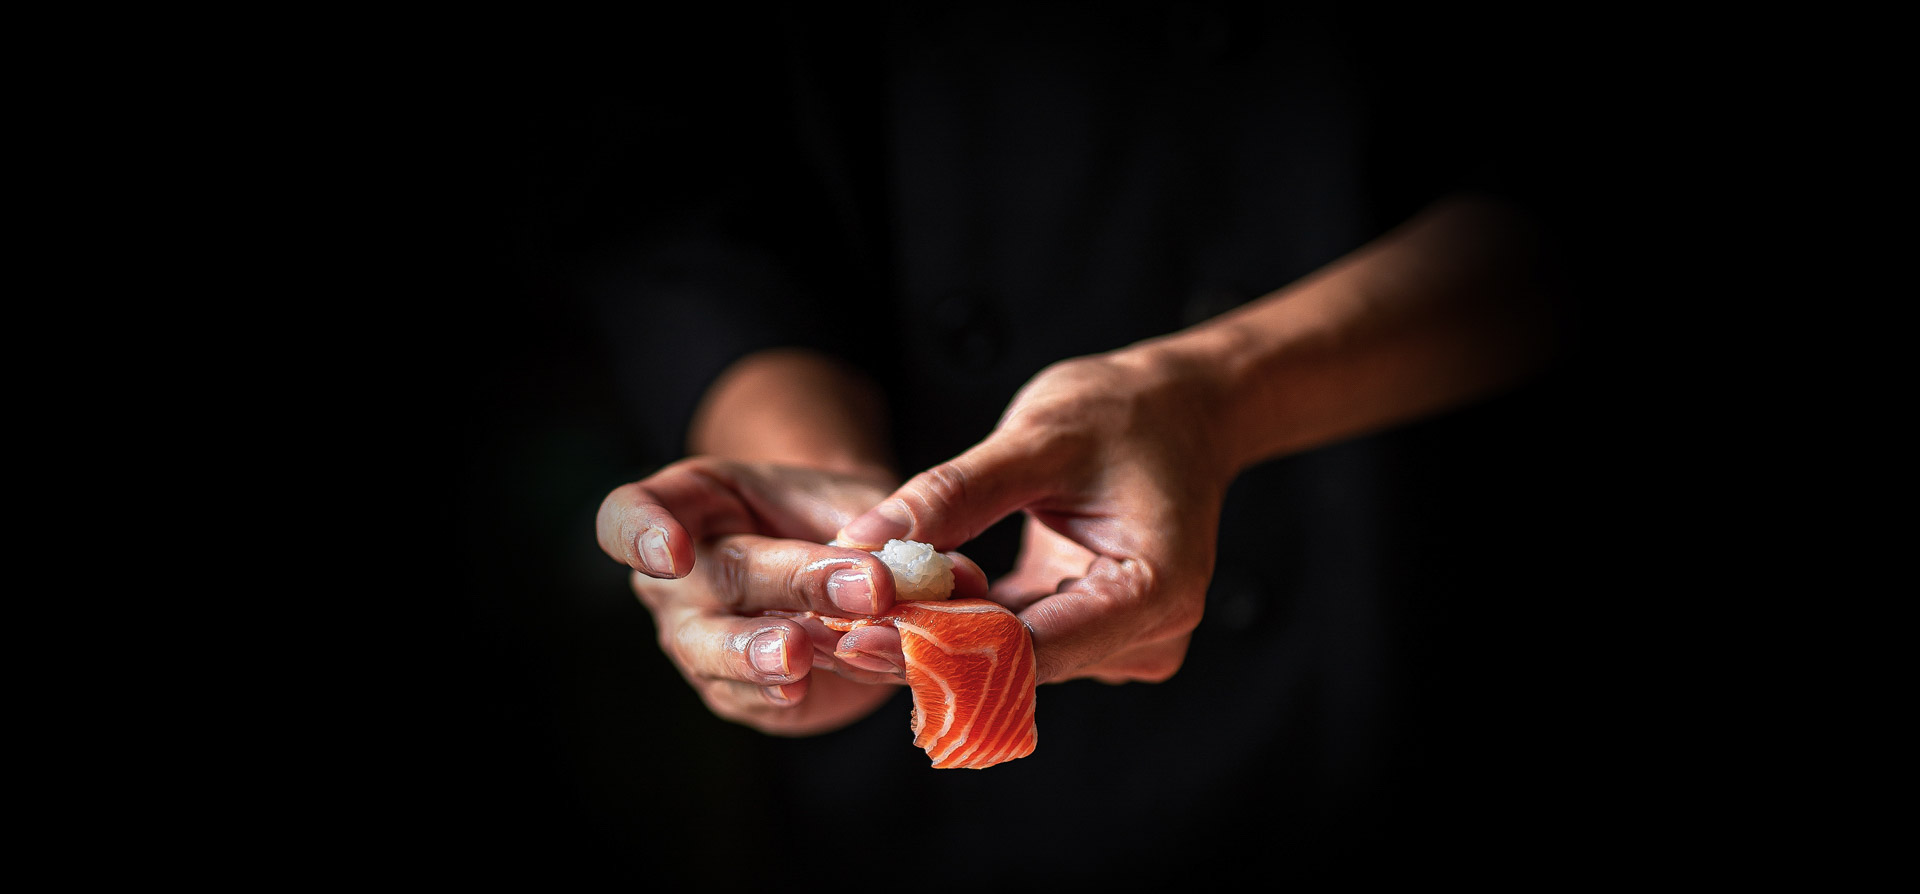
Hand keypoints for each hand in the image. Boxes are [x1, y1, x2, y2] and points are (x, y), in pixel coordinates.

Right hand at [597, 458, 986, 734]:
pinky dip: (795, 692)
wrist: (852, 570)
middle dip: (784, 586)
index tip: (672, 554)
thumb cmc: (840, 518)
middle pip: (712, 582)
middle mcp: (678, 577)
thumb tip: (942, 570)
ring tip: (802, 656)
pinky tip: (819, 688)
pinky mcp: (732, 693)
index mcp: (692, 504)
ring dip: (764, 657)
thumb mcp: (862, 501)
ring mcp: (698, 640)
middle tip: (845, 596)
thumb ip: (893, 531)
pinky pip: (756, 699)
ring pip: (716, 654)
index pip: (629, 516)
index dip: (641, 533)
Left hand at [835, 345, 1233, 683]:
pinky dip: (957, 627)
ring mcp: (1122, 644)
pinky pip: (1015, 643)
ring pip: (1008, 663)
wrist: (1179, 411)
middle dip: (924, 652)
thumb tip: (863, 541)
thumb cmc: (1123, 412)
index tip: (860, 637)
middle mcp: (1147, 636)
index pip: (1033, 647)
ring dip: (933, 643)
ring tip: (843, 624)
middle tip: (828, 634)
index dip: (940, 649)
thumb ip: (953, 494)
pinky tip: (888, 612)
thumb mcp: (1036, 437)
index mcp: (1154, 592)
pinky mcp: (1093, 634)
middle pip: (1016, 667)